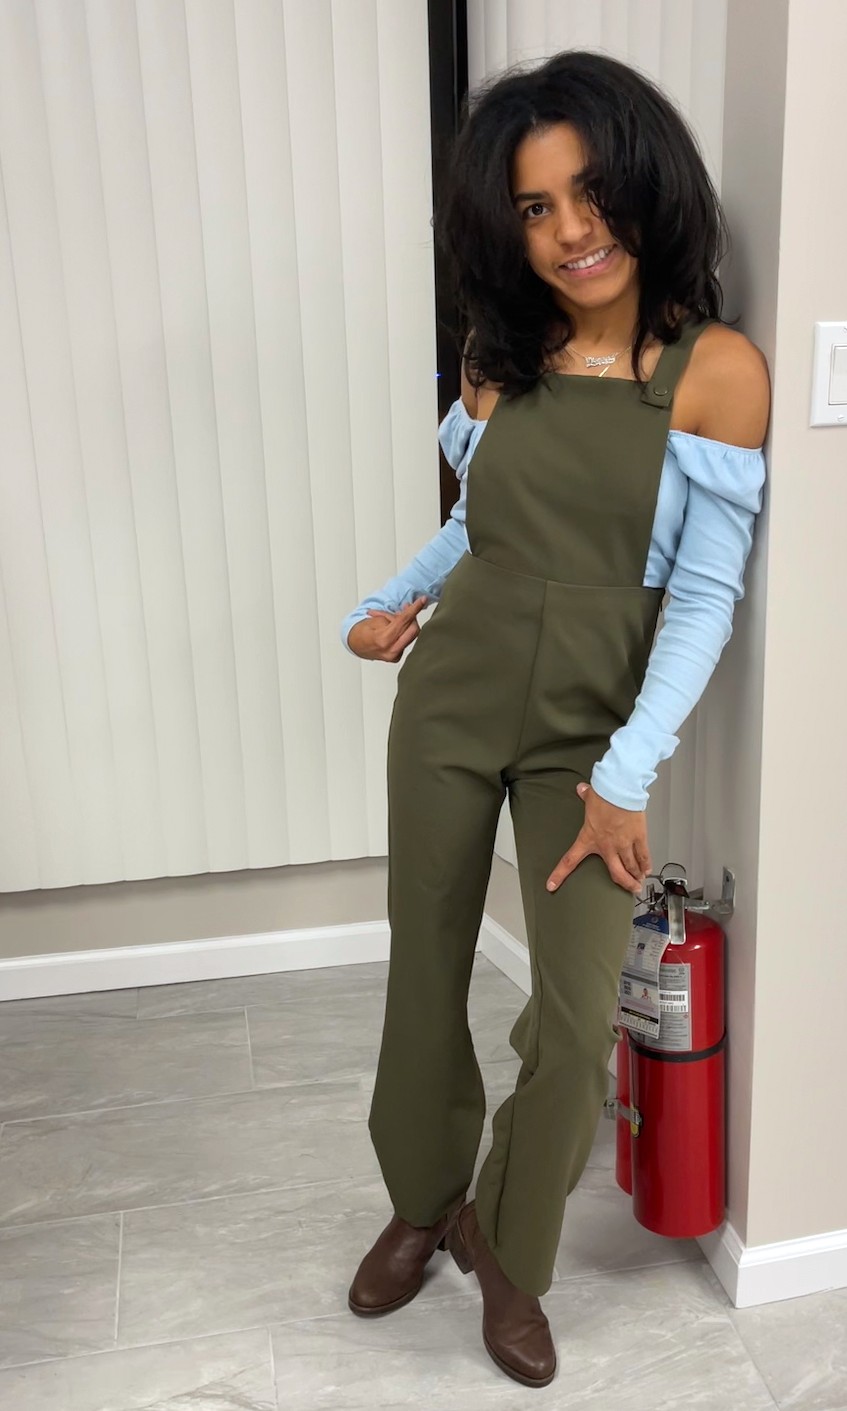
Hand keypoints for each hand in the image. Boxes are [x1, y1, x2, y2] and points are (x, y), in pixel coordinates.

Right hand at [347, 596, 429, 661]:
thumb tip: (407, 613)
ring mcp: (394, 656)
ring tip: (392, 618)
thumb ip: (394, 617)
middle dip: (412, 617)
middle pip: (413, 630)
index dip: (414, 608)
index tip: (422, 600)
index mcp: (384, 639)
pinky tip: (393, 628)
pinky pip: (405, 641)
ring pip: (410, 636)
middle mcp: (391, 650)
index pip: (404, 621)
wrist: (354, 646)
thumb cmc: (361, 632)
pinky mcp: (396, 658)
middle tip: (407, 607)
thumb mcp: (376, 619)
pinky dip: (402, 632)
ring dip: (405, 624)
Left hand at [545, 781, 650, 895]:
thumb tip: (581, 789)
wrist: (621, 791)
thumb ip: (585, 795)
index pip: (569, 860)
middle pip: (616, 873)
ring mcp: (624, 844)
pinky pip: (643, 855)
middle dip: (625, 883)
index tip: (552, 885)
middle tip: (630, 888)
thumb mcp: (590, 796)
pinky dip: (646, 864)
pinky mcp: (638, 837)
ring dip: (635, 875)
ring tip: (639, 881)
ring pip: (631, 867)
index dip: (559, 875)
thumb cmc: (605, 795)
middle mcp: (607, 846)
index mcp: (589, 838)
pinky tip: (647, 869)